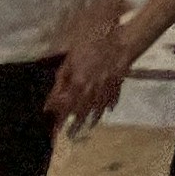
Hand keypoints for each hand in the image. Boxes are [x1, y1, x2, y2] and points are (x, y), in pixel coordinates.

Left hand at [49, 0, 128, 127]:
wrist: (122, 39)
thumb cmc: (94, 43)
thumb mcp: (72, 57)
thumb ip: (61, 78)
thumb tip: (53, 98)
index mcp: (78, 83)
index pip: (65, 106)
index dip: (59, 117)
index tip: (54, 128)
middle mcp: (91, 90)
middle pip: (81, 111)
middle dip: (74, 124)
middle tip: (69, 135)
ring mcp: (106, 88)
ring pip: (97, 108)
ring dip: (91, 119)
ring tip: (86, 127)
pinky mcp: (117, 84)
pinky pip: (112, 98)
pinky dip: (108, 106)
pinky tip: (107, 111)